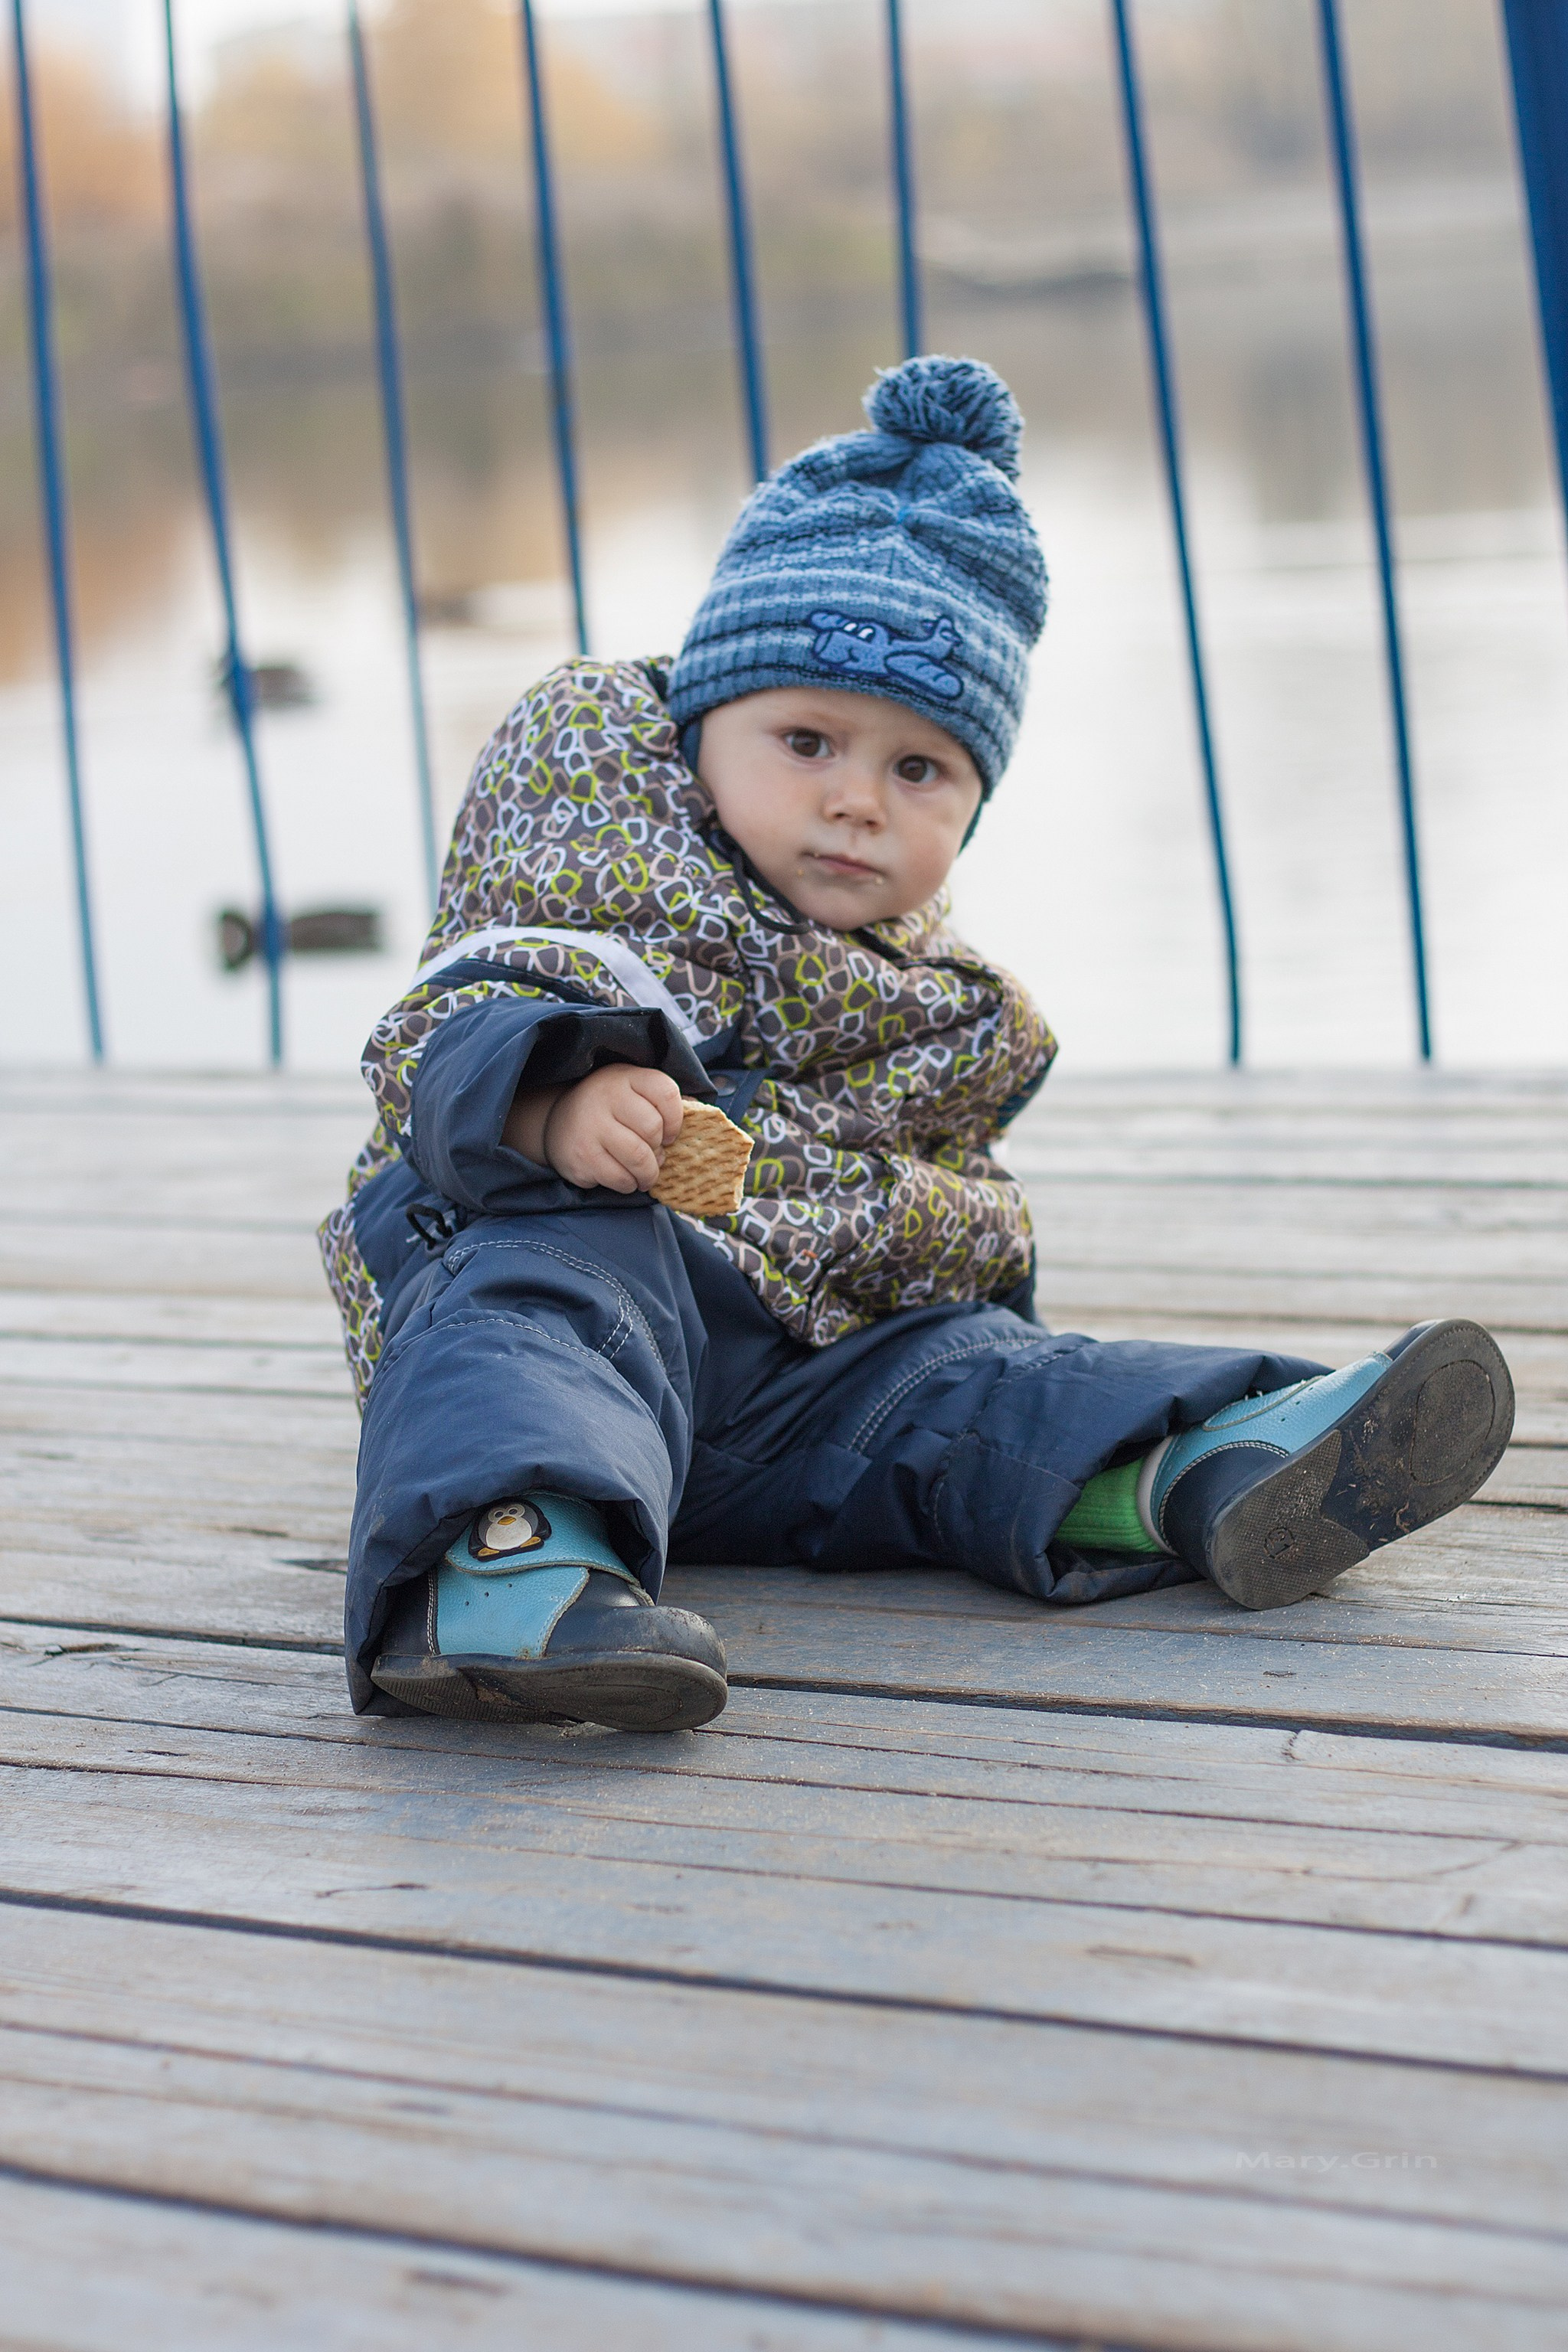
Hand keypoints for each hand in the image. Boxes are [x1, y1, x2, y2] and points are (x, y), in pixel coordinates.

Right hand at [506, 1065, 684, 1192]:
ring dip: (648, 1173)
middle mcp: (606, 1097)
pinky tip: (624, 1177)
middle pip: (653, 1129)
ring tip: (645, 1174)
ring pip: (639, 1158)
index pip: (666, 1093)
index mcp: (625, 1077)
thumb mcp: (633, 1092)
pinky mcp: (581, 1155)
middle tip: (654, 1156)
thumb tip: (702, 1117)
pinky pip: (619, 1178)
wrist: (558, 1121)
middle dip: (660, 1150)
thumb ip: (663, 1102)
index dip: (676, 1119)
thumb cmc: (609, 1109)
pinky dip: (628, 1184)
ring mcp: (591, 1126)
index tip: (669, 1133)